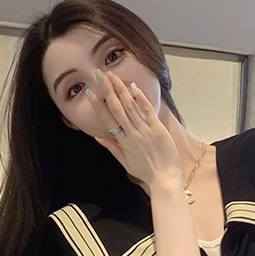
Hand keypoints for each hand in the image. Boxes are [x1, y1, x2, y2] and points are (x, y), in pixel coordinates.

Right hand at [87, 70, 180, 187]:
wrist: (164, 179)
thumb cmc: (147, 173)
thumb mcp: (126, 163)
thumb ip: (112, 149)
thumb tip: (98, 138)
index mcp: (123, 142)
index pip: (107, 120)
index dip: (98, 105)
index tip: (90, 93)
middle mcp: (131, 134)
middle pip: (116, 109)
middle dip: (107, 91)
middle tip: (99, 76)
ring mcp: (144, 130)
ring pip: (129, 107)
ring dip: (120, 90)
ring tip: (112, 76)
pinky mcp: (157, 129)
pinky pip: (147, 111)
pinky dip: (140, 99)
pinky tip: (133, 87)